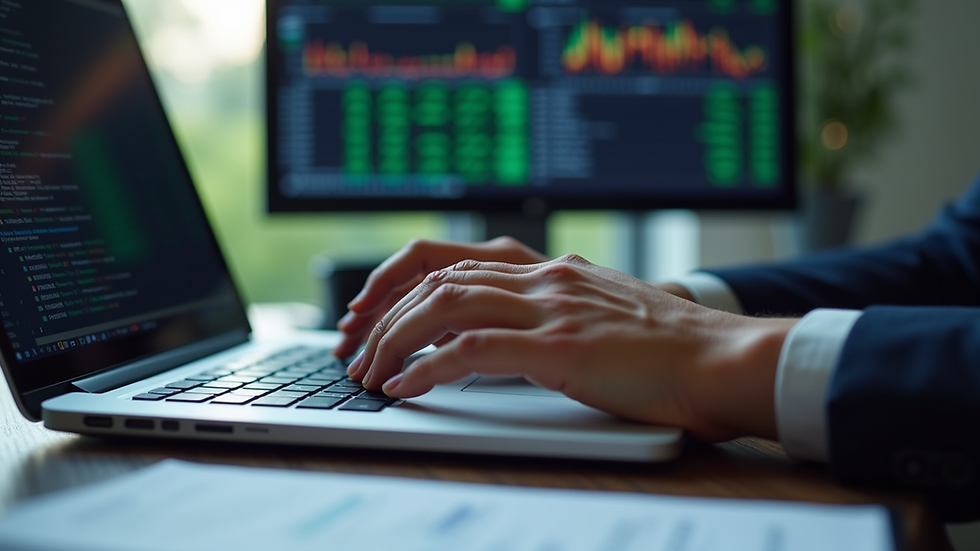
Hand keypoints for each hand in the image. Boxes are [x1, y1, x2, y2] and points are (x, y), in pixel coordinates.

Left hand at [347, 253, 795, 441]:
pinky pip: (471, 352)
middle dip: (382, 313)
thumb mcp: (601, 314)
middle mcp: (543, 278)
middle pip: (437, 279)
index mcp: (550, 269)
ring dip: (394, 340)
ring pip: (444, 306)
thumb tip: (506, 335)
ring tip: (370, 372)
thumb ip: (555, 312)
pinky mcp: (560, 349)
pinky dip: (426, 369)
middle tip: (355, 349)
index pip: (453, 259)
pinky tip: (404, 388)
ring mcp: (550, 309)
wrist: (722, 357)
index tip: (370, 312)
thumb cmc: (668, 347)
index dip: (399, 281)